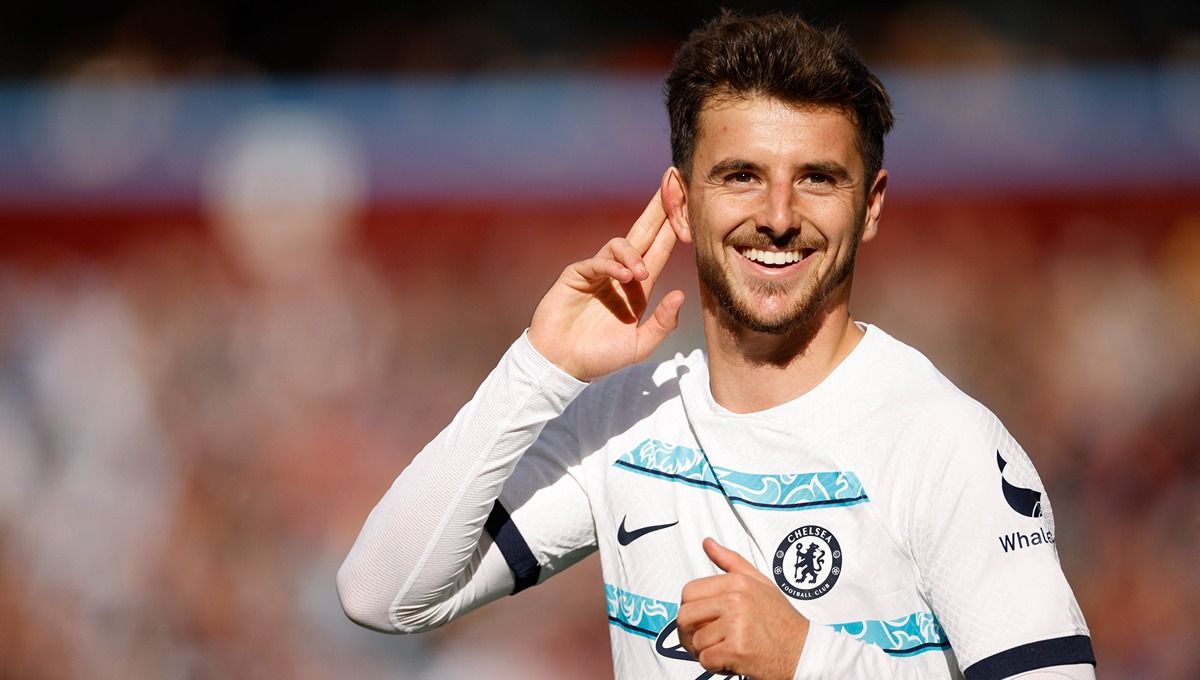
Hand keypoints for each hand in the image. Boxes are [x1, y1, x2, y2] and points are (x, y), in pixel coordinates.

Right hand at [528, 189, 684, 380]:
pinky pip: (598, 261)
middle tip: (673, 181)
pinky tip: (625, 278)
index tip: (690, 202)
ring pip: (622, 243)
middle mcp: (621, 273)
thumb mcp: (640, 345)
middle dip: (659, 207)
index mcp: (639, 287)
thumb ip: (662, 323)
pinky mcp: (577, 274)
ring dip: (635, 254)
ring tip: (641, 276)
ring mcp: (598, 271)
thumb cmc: (600, 356)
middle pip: (644, 232)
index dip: (675, 225)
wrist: (563, 364)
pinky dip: (613, 266)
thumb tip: (680, 294)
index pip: (661, 248)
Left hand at [678, 538, 809, 679]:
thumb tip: (708, 544)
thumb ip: (730, 562)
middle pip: (686, 616)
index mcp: (737, 582)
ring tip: (724, 649)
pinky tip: (730, 660)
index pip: (689, 591)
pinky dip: (714, 666)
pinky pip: (706, 659)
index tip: (700, 619)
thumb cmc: (782, 621)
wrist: (804, 652)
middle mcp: (735, 600)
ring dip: (705, 651)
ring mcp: (736, 624)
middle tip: (705, 640)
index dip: (690, 609)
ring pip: (696, 641)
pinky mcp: (737, 649)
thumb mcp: (760, 583)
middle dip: (690, 632)